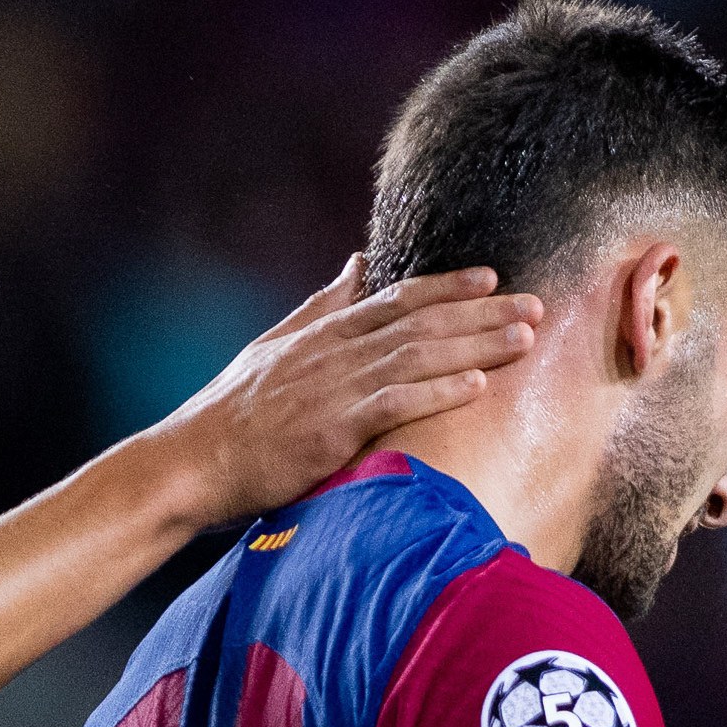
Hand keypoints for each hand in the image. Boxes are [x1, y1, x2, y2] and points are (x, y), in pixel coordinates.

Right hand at [148, 258, 538, 523]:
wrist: (190, 464)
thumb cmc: (230, 416)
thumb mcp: (274, 346)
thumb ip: (321, 306)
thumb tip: (357, 263)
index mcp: (324, 333)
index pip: (397, 299)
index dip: (448, 287)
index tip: (494, 280)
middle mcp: (333, 352)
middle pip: (421, 321)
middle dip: (482, 312)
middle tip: (536, 305)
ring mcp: (332, 388)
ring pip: (417, 355)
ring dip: (476, 344)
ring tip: (525, 339)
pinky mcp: (329, 428)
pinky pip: (394, 402)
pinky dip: (437, 390)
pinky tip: (477, 384)